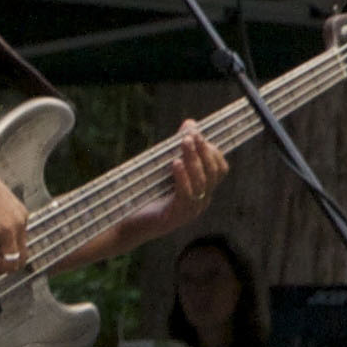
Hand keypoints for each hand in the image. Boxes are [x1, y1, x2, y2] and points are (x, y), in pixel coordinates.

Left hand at [98, 120, 225, 253]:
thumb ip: (178, 148)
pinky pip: (186, 195)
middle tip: (192, 135)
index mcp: (202, 191)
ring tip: (184, 143)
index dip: (212, 151)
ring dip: (193, 160)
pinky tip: (175, 163)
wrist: (127, 224)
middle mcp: (201, 201)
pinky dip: (183, 177)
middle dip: (203, 151)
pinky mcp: (176, 216)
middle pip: (213, 174)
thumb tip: (189, 122)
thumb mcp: (163, 170)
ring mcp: (191, 211)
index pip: (220, 169)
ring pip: (202, 183)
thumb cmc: (146, 195)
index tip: (199, 134)